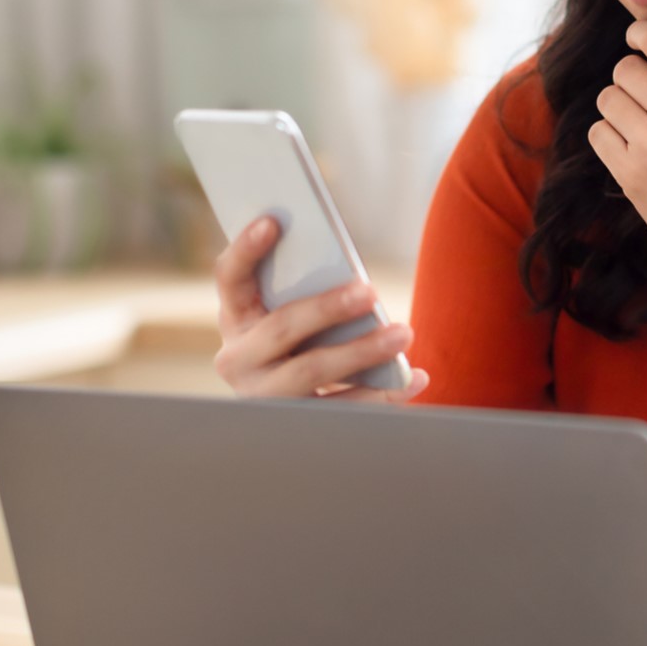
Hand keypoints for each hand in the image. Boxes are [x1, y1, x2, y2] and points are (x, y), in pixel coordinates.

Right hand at [212, 215, 430, 400]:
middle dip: (327, 308)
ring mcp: (263, 396)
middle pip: (281, 328)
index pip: (231, 277)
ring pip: (312, 371)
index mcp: (235, 316)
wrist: (284, 416)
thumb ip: (304, 290)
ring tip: (403, 334)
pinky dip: (384, 395)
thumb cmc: (300, 340)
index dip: (246, 249)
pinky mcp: (296, 424)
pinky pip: (342, 409)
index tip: (272, 221)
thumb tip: (352, 274)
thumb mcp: (287, 313)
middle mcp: (238, 359)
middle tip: (368, 291)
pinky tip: (416, 379)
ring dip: (362, 352)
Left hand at [588, 1, 646, 279]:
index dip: (640, 35)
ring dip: (621, 106)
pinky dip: (610, 136)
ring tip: (644, 122)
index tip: (641, 43)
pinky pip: (598, 133)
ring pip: (607, 99)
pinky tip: (635, 146)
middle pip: (625, 68)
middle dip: (634, 75)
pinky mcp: (630, 177)